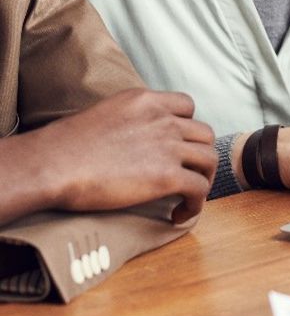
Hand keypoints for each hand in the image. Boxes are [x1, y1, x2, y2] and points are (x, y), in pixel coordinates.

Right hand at [30, 89, 215, 222]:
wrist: (55, 163)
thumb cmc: (67, 145)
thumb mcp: (106, 112)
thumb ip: (129, 119)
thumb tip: (132, 138)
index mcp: (147, 100)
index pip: (187, 105)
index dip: (187, 127)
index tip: (177, 146)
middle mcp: (163, 119)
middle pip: (204, 133)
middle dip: (198, 154)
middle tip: (185, 173)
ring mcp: (168, 146)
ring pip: (208, 159)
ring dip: (203, 179)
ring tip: (186, 196)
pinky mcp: (166, 176)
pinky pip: (199, 189)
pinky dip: (195, 204)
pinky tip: (178, 215)